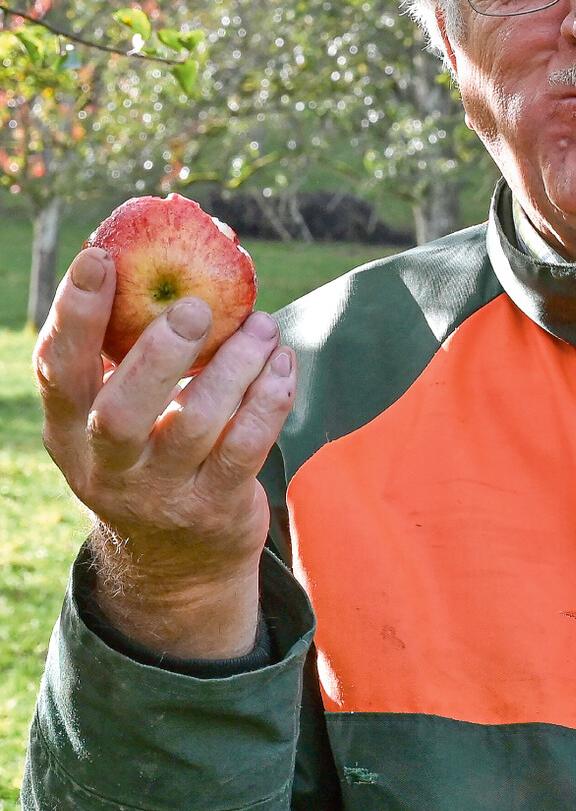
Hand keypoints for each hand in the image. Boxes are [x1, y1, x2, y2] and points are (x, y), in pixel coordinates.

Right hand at [33, 245, 296, 657]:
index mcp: (69, 432)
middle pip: (120, 414)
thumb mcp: (117, 413)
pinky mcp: (214, 508)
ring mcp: (160, 495)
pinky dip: (269, 400)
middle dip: (158, 355)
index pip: (58, 372)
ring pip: (197, 425)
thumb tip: (157, 248)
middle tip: (196, 307)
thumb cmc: (147, 452)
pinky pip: (246, 448)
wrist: (176, 563)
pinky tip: (282, 363)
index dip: (74, 314)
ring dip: (236, 366)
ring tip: (262, 326)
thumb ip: (127, 349)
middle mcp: (106, 468)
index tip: (99, 256)